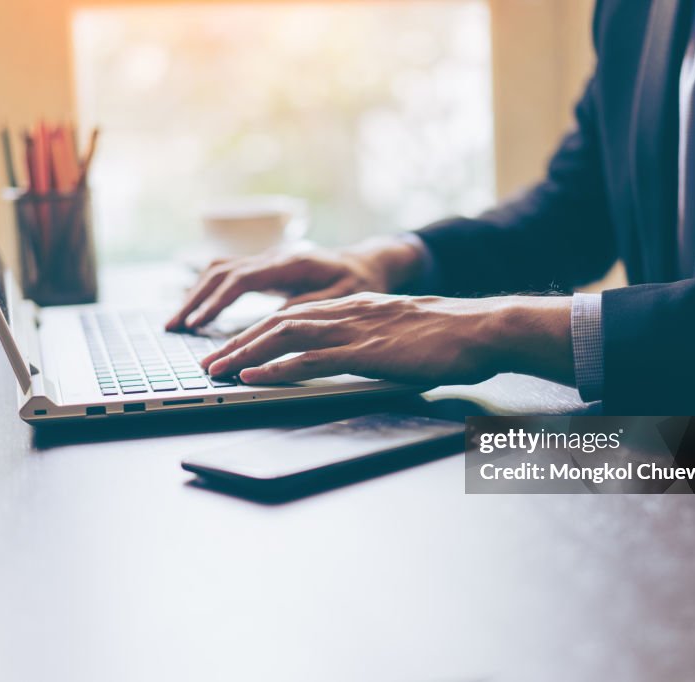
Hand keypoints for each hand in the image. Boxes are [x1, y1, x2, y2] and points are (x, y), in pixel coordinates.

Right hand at [167, 237, 425, 330]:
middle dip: (194, 300)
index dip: (216, 302)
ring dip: (195, 295)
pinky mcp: (263, 268)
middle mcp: (272, 257)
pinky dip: (206, 290)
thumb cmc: (358, 282)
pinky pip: (226, 274)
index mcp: (290, 263)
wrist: (365, 263)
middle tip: (172, 328)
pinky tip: (194, 310)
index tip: (197, 324)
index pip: (241, 279)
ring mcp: (266, 260)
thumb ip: (309, 306)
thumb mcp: (343, 297)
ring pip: (218, 270)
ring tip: (176, 323)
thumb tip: (275, 321)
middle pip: (220, 272)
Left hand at [199, 293, 575, 386]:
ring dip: (244, 354)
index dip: (259, 333)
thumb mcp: (407, 333)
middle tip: (209, 362)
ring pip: (283, 336)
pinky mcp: (365, 351)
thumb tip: (370, 356)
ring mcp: (355, 330)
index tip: (234, 349)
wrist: (485, 328)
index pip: (295, 316)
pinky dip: (274, 368)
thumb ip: (380, 340)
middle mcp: (348, 312)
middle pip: (278, 323)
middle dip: (237, 343)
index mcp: (357, 307)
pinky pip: (309, 359)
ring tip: (217, 371)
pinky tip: (252, 377)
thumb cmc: (456, 336)